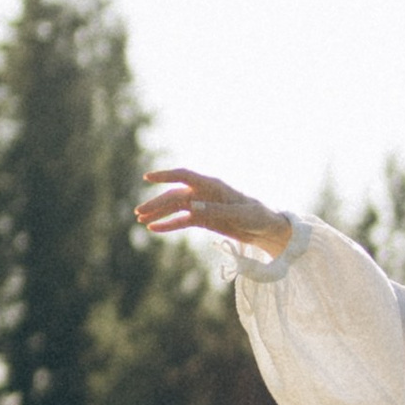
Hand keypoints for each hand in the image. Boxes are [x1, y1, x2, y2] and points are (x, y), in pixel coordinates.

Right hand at [135, 167, 292, 254]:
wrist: (266, 229)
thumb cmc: (257, 216)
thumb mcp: (239, 214)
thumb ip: (216, 210)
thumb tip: (192, 206)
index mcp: (212, 185)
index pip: (184, 176)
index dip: (165, 175)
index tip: (147, 178)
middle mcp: (204, 193)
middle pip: (174, 195)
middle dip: (156, 203)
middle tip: (139, 213)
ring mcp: (202, 206)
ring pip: (175, 208)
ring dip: (159, 214)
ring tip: (141, 221)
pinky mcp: (203, 220)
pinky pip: (182, 221)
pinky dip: (169, 225)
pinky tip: (155, 229)